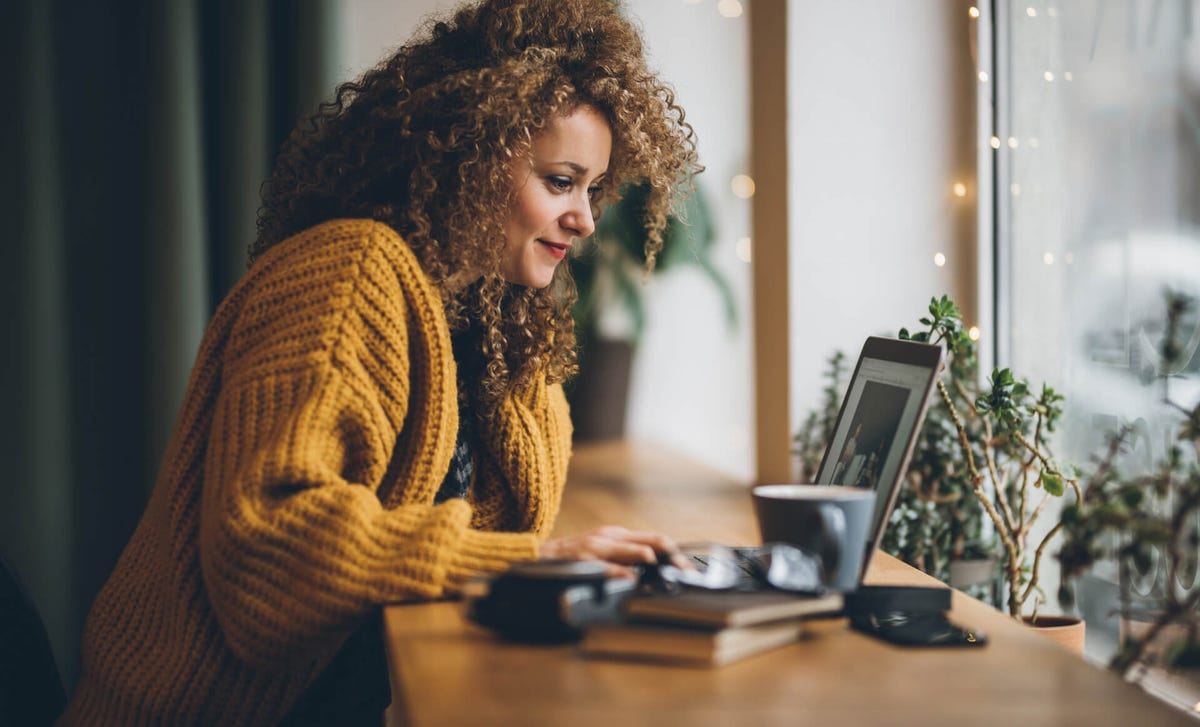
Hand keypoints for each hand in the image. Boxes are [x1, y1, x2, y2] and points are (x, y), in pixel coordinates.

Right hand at [540, 525, 687, 578]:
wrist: (535, 557)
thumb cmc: (572, 559)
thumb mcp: (602, 553)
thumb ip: (626, 559)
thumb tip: (654, 574)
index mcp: (618, 536)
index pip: (656, 540)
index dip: (677, 554)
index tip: (691, 570)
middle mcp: (610, 537)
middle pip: (652, 541)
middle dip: (674, 557)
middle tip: (688, 573)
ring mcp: (596, 546)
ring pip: (631, 548)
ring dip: (652, 558)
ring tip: (668, 570)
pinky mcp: (581, 559)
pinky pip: (604, 565)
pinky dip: (620, 572)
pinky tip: (631, 580)